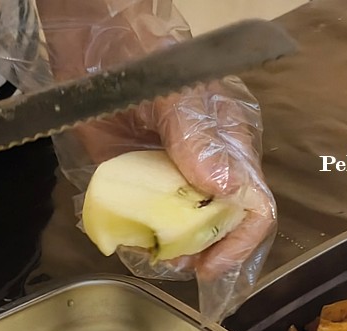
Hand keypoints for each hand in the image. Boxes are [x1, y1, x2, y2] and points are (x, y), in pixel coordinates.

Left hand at [70, 77, 276, 318]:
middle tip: (177, 261)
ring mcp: (172, 180)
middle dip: (203, 253)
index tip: (213, 264)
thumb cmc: (143, 60)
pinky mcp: (138, 185)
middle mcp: (206, 171)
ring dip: (173, 252)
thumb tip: (226, 190)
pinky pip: (148, 224)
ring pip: (185, 233)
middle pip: (222, 228)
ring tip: (154, 253)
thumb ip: (196, 138)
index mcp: (229, 147)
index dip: (240, 241)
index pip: (255, 205)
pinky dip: (142, 241)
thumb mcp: (173, 94)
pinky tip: (132, 241)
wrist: (91, 49)